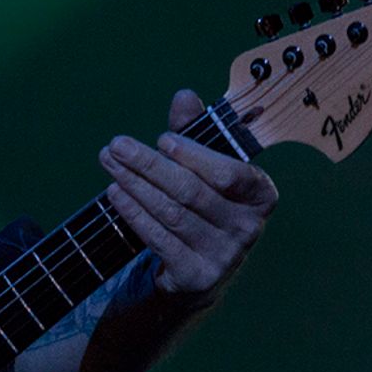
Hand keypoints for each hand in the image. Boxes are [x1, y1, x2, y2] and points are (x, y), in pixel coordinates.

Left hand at [98, 88, 277, 300]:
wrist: (199, 268)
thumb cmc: (202, 203)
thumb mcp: (201, 167)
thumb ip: (193, 132)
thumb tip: (184, 96)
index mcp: (261, 195)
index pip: (230, 172)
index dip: (193, 155)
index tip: (160, 139)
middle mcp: (248, 227)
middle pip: (191, 191)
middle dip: (149, 165)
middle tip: (116, 145)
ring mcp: (224, 256)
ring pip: (172, 213)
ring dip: (135, 185)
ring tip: (109, 163)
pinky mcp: (197, 276)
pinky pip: (159, 238)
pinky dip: (133, 213)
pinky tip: (115, 193)